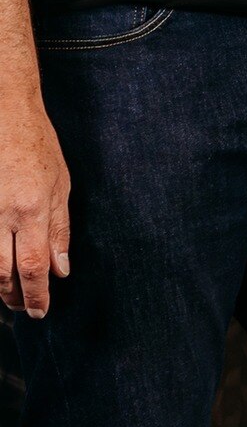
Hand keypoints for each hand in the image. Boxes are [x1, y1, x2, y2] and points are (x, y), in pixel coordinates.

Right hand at [0, 92, 69, 317]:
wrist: (5, 113)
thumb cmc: (37, 146)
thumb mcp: (60, 184)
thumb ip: (59, 229)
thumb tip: (61, 270)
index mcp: (31, 209)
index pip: (33, 267)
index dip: (36, 295)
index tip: (40, 312)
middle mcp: (1, 215)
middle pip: (3, 273)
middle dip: (13, 296)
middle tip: (24, 308)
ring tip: (9, 296)